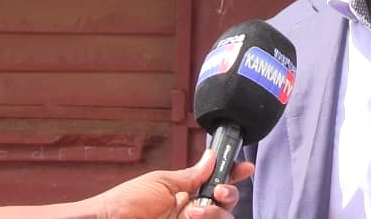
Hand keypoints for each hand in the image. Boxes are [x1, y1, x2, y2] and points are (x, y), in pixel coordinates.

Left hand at [94, 149, 254, 218]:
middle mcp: (193, 210)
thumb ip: (191, 175)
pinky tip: (193, 218)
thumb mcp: (161, 182)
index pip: (218, 182)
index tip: (245, 169)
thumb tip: (212, 157)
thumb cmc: (125, 202)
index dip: (234, 174)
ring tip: (192, 212)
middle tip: (218, 192)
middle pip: (227, 203)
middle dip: (228, 195)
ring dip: (214, 213)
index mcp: (187, 192)